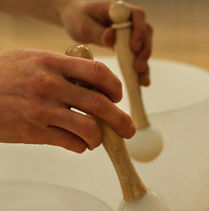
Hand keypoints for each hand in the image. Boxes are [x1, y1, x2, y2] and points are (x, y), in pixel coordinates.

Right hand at [0, 49, 134, 152]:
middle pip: (99, 104)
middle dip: (120, 119)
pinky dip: (81, 146)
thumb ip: (67, 67)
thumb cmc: (9, 74)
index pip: (98, 73)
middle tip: (128, 128)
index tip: (117, 96)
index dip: (114, 86)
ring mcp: (43, 110)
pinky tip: (79, 143)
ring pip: (88, 128)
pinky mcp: (35, 132)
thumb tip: (94, 81)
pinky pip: (71, 143)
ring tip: (98, 138)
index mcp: (54, 64)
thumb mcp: (38, 59)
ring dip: (99, 137)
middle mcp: (51, 86)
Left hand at [60, 0, 152, 85]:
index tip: (133, 47)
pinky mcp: (127, 45)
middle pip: (144, 34)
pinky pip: (136, 56)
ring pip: (143, 47)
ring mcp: (130, 33)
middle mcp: (129, 20)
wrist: (77, 19)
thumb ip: (97, 32)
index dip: (139, 31)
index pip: (137, 16)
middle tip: (138, 68)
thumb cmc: (79, 18)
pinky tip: (141, 82)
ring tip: (143, 80)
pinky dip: (139, 69)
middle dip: (143, 52)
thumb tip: (111, 37)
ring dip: (144, 63)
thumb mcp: (83, 25)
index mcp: (119, 9)